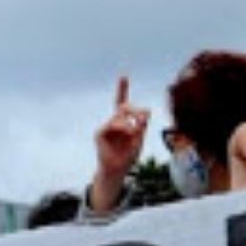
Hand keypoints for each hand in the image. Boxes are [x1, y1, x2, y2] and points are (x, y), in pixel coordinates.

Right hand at [89, 76, 149, 210]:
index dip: (122, 89)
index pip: (122, 103)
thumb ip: (142, 126)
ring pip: (119, 116)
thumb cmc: (128, 156)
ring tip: (135, 132)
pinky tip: (127, 132)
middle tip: (143, 116)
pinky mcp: (100, 133)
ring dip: (130, 123)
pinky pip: (112, 124)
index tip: (123, 75)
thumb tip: (146, 111)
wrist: (117, 170)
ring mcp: (106, 127)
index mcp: (123, 122)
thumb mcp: (139, 139)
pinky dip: (122, 127)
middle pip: (123, 106)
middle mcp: (114, 122)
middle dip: (134, 109)